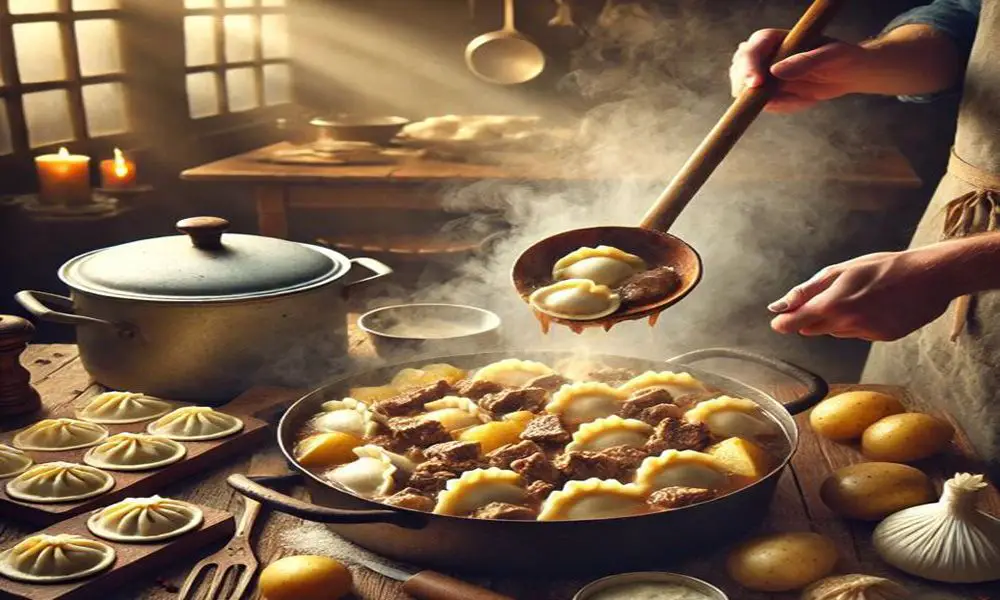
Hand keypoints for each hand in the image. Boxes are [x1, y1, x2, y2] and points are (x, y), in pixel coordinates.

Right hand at [730, 29, 869, 112]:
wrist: (850, 73)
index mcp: (778, 39)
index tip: (755, 83)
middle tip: (762, 98)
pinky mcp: (772, 92)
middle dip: (745, 85)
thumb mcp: (831, 56)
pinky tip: (803, 101)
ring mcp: (766, 74)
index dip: (749, 65)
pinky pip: (765, 105)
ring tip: (800, 98)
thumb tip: (774, 72)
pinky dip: (781, 107)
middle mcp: (767, 55)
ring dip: (766, 99)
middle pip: (739, 68)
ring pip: (747, 89)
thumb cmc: (844, 58)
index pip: (753, 48)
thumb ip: (805, 61)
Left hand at [767, 246, 957, 341]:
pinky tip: (877, 306)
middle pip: (812, 329)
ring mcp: (865, 333)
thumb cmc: (883, 267)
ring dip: (838, 318)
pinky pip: (859, 333)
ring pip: (836, 331)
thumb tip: (778, 307)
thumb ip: (806, 291)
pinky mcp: (882, 338)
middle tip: (832, 295)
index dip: (784, 322)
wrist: (929, 277)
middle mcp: (846, 323)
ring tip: (861, 296)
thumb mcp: (840, 271)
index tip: (779, 320)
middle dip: (813, 316)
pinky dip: (860, 323)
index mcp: (831, 304)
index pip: (793, 324)